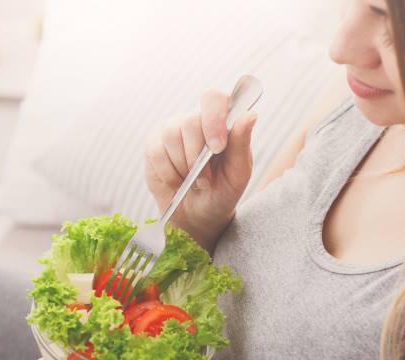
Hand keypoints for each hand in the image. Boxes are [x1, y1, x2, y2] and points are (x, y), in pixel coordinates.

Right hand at [145, 89, 258, 250]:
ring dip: (183, 167)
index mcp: (220, 121)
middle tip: (205, 180)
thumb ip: (242, 144)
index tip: (218, 148)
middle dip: (197, 156)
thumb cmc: (223, 191)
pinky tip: (178, 182)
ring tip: (193, 182)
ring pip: (171, 136)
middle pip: (190, 121)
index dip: (214, 119)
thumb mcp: (238, 173)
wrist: (199, 215)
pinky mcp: (153, 145)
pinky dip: (169, 174)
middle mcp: (194, 120)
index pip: (214, 99)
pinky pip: (156, 153)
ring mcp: (172, 130)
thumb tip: (250, 114)